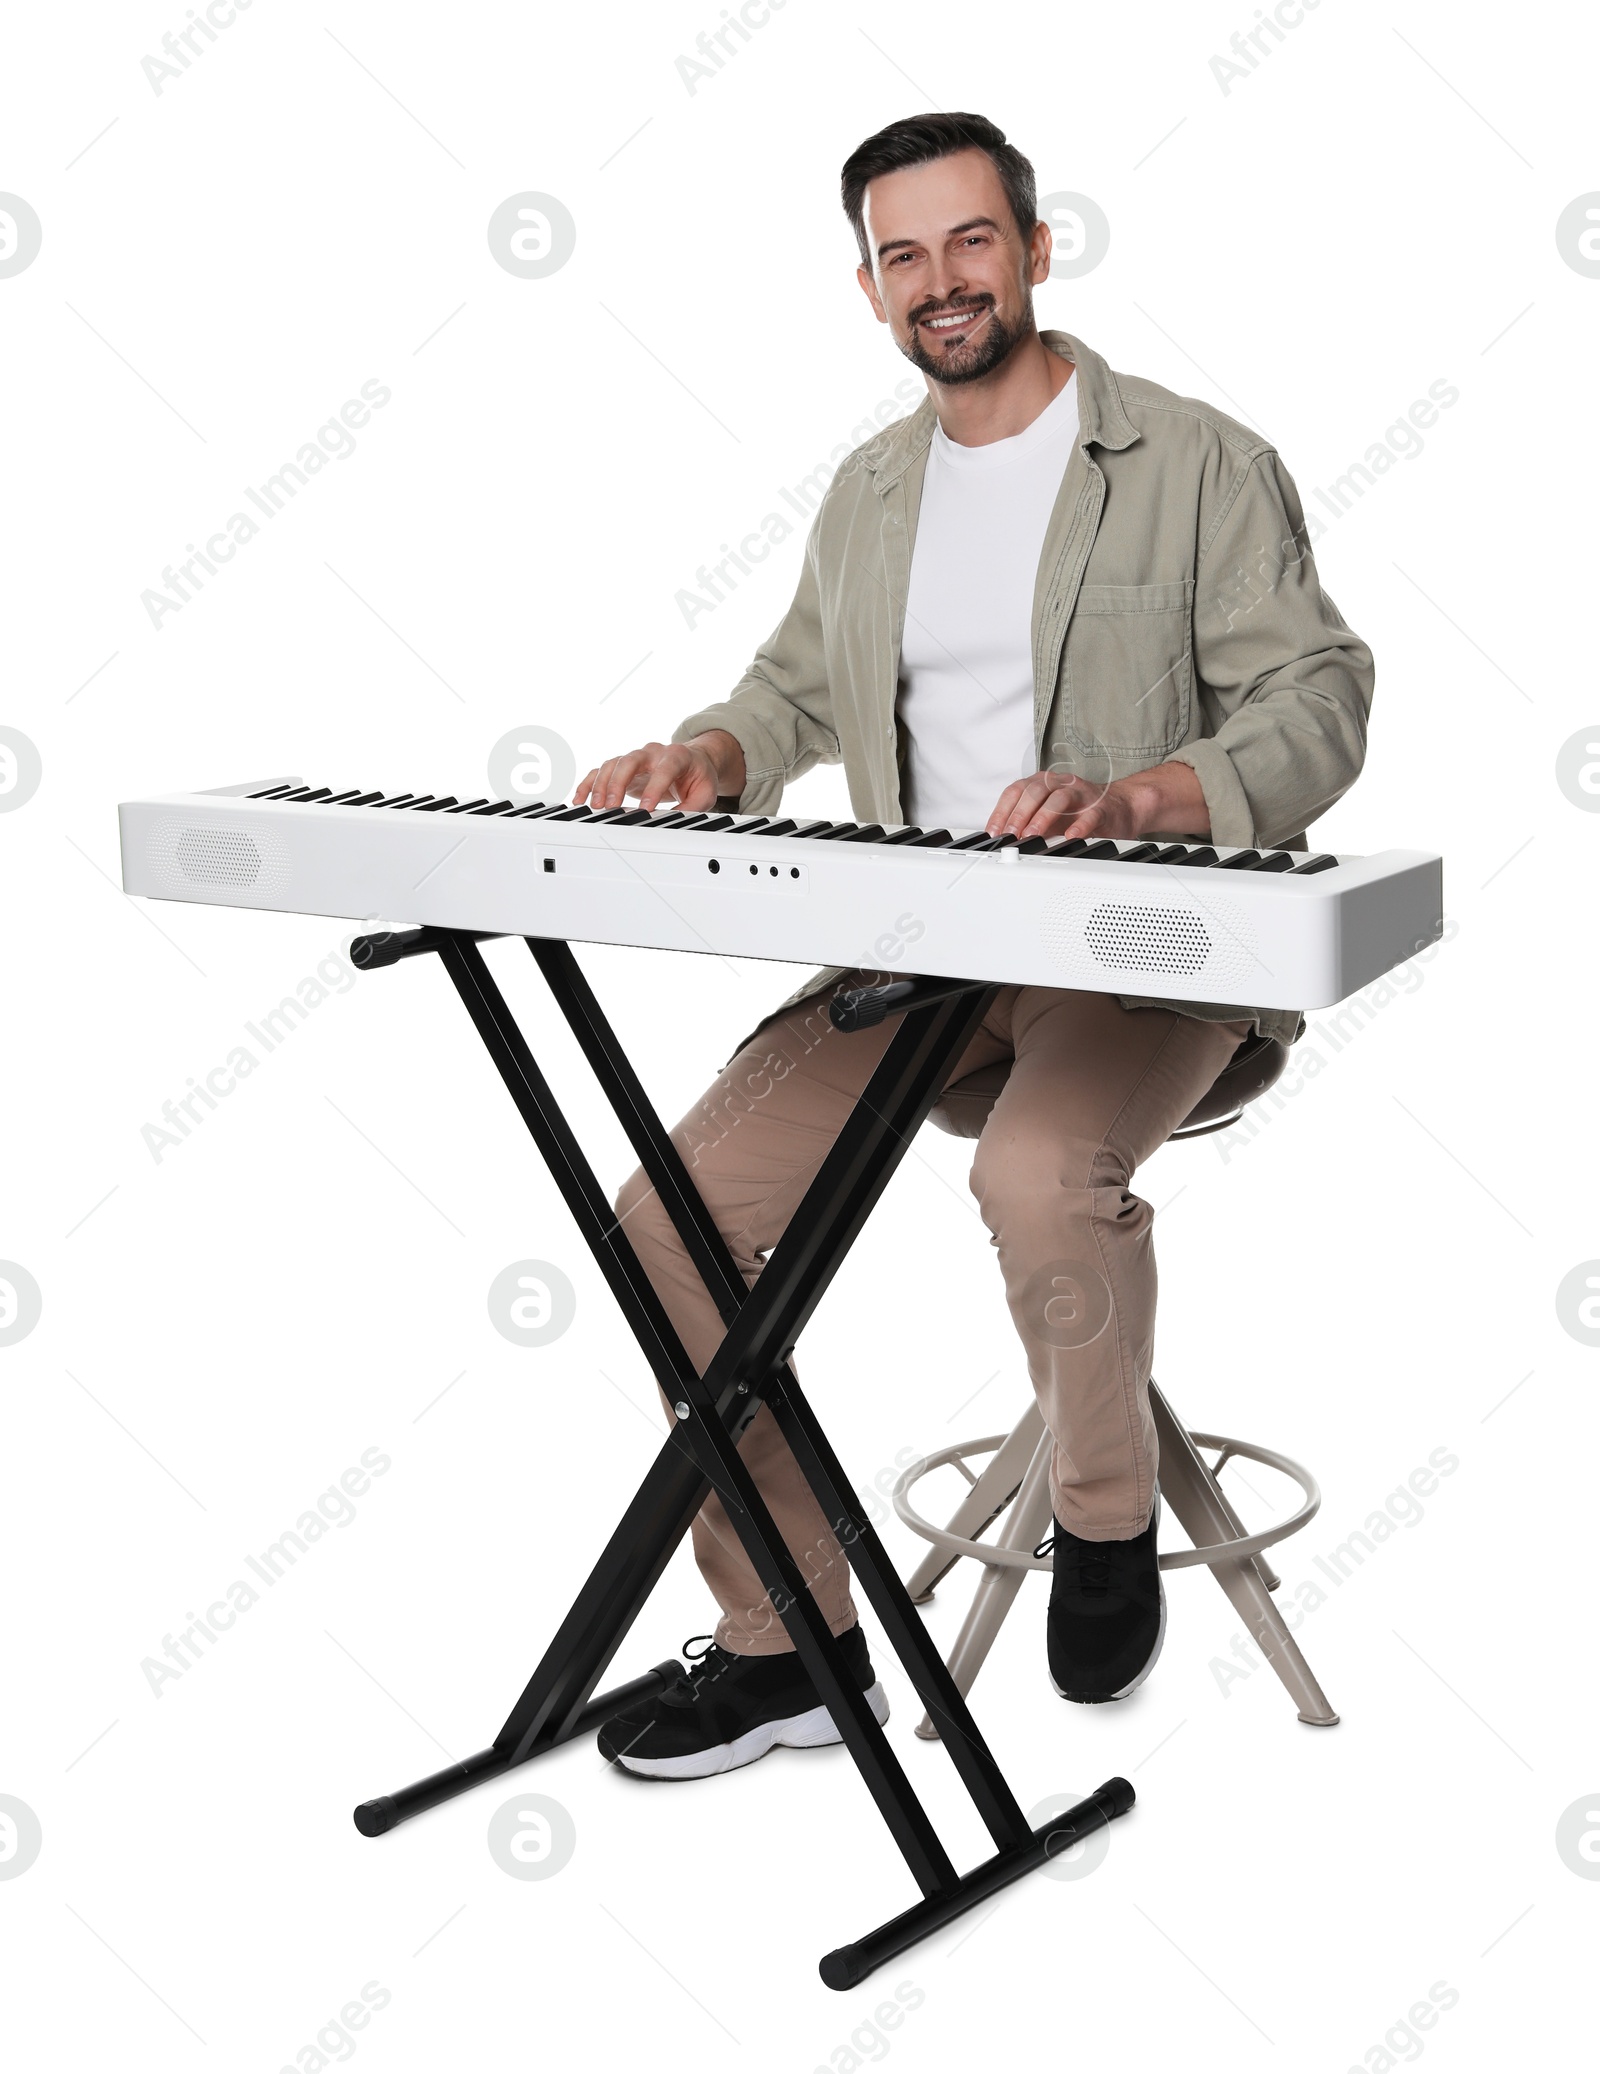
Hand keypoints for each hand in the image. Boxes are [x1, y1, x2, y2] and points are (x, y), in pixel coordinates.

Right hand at [575, 730, 744, 812]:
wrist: (694, 761)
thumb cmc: (698, 776)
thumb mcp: (704, 794)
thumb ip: (691, 808)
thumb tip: (673, 824)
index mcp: (677, 756)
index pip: (664, 769)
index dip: (654, 788)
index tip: (646, 809)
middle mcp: (653, 752)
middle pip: (631, 760)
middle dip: (619, 782)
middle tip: (612, 805)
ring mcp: (636, 757)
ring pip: (613, 764)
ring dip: (602, 785)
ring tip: (597, 806)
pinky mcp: (624, 766)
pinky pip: (602, 770)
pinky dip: (590, 783)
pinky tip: (581, 798)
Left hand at [985, 762, 1209, 841]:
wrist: (1120, 807)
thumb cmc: (1078, 813)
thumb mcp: (1047, 817)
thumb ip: (1026, 824)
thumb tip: (1001, 841)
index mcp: (1042, 783)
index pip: (1015, 791)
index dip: (1002, 811)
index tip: (994, 832)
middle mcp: (1060, 784)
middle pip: (1034, 791)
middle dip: (1019, 814)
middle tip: (1011, 834)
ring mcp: (1081, 793)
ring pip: (1059, 798)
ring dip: (1043, 818)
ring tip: (1033, 835)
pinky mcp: (1101, 806)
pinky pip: (1089, 815)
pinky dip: (1079, 826)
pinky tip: (1070, 838)